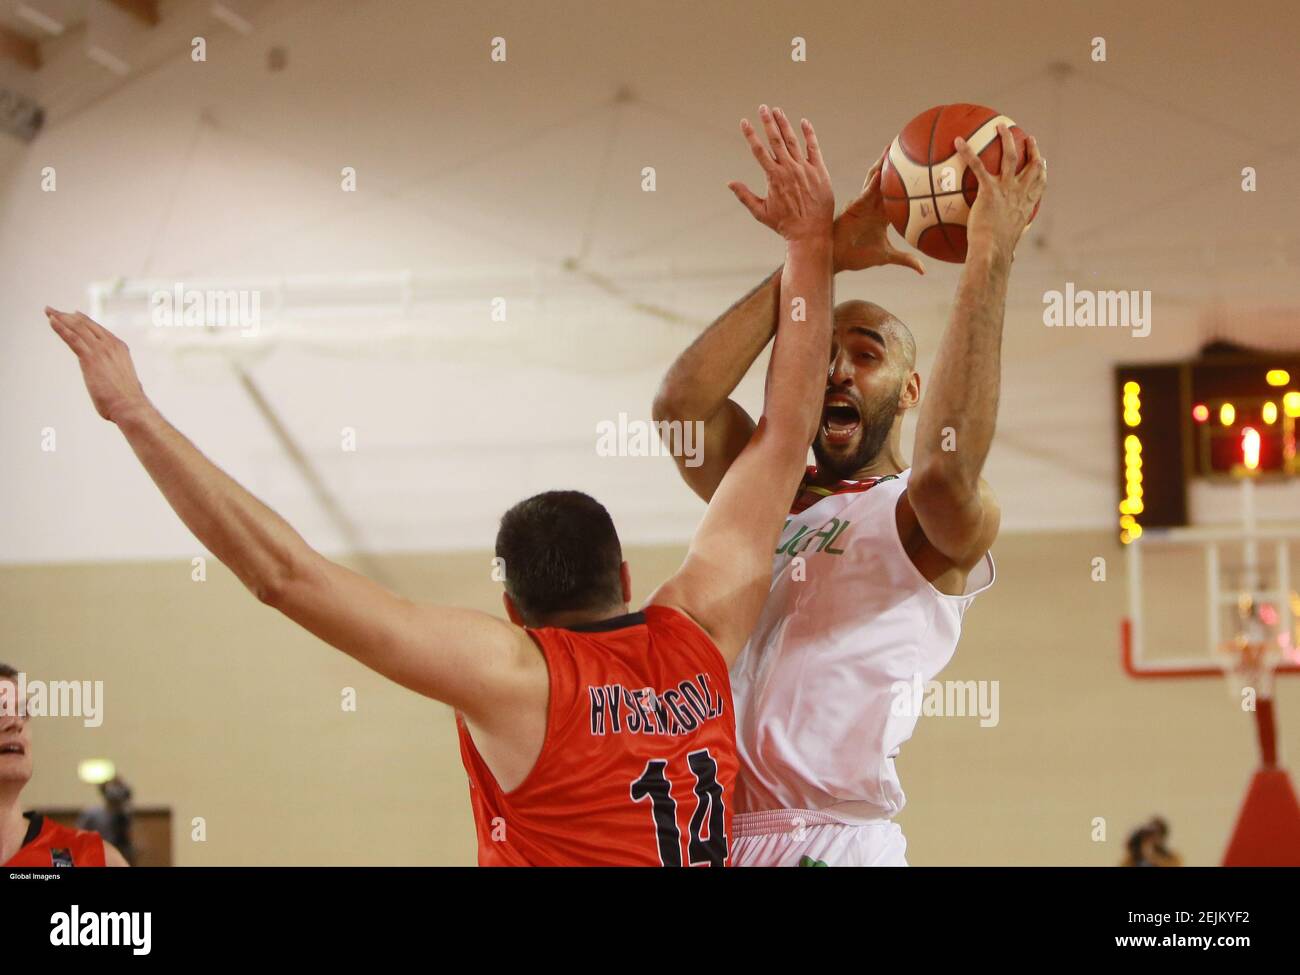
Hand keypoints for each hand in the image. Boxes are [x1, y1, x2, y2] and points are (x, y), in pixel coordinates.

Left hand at [46, 307, 149, 422]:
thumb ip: (116, 374)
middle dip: (68, 316)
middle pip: (86, 324)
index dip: (83, 321)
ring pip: (77, 328)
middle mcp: (110, 344)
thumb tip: (114, 381)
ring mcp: (101, 349)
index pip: (98, 329)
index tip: (71, 315)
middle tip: (53, 311)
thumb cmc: (127, 399)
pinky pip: (72, 338)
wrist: (130, 405)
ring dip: (61, 318)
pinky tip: (51, 321)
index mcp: (119, 347)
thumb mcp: (122, 379)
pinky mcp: (90, 358)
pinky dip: (60, 328)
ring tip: (49, 311)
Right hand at [728, 105, 833, 242]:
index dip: (750, 135)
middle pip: (775, 140)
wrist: (810, 232)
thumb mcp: (760, 212)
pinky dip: (809, 134)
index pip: (758, 150)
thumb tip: (730, 183)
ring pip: (793, 140)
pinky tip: (804, 122)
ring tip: (777, 110)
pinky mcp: (819, 171)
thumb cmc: (784, 224)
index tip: (744, 121)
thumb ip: (745, 196)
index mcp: (773, 177)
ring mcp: (805, 168)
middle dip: (767, 122)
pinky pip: (814, 148)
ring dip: (784, 124)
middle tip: (762, 107)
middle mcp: (788, 169)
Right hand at [833, 152, 924, 274]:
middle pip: (888, 181)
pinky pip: (866, 192)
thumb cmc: (857, 257)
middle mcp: (875, 206)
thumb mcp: (886, 256)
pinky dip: (873, 182)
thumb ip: (905, 259)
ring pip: (876, 181)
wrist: (838, 259)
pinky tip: (881, 171)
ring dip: (883, 165)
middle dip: (895, 164)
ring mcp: (865, 204)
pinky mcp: (855, 206)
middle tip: (907, 147)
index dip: (908, 182)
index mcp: (883, 215)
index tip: (920, 170)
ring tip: (892, 148)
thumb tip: (923, 270)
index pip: (899, 195)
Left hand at [954, 125, 1046, 261]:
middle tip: (1029, 139)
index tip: (1042, 161)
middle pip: (1031, 165)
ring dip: (1007, 139)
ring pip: (1010, 156)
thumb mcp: (1008, 250)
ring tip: (1001, 126)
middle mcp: (1020, 193)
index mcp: (1026, 206)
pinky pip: (977, 165)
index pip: (1039, 184)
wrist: (992, 250)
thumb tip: (1010, 262)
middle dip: (1032, 150)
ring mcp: (1006, 189)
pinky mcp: (989, 189)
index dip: (1042, 170)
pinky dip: (967, 152)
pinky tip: (958, 141)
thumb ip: (1010, 251)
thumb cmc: (998, 254)